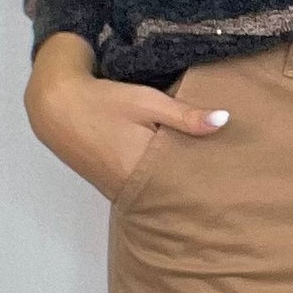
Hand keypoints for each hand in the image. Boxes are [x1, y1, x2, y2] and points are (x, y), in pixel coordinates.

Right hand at [24, 31, 231, 200]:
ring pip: (161, 189)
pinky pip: (146, 186)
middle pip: (175, 190)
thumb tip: (225, 121)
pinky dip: (162, 179)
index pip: (187, 179)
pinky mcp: (114, 184)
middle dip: (199, 183)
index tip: (236, 171)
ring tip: (211, 173)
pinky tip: (179, 169)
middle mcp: (132, 187)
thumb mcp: (146, 102)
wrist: (56, 105)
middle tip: (230, 175)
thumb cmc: (102, 102)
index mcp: (143, 168)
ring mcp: (121, 189)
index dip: (210, 176)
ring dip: (180, 181)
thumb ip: (184, 115)